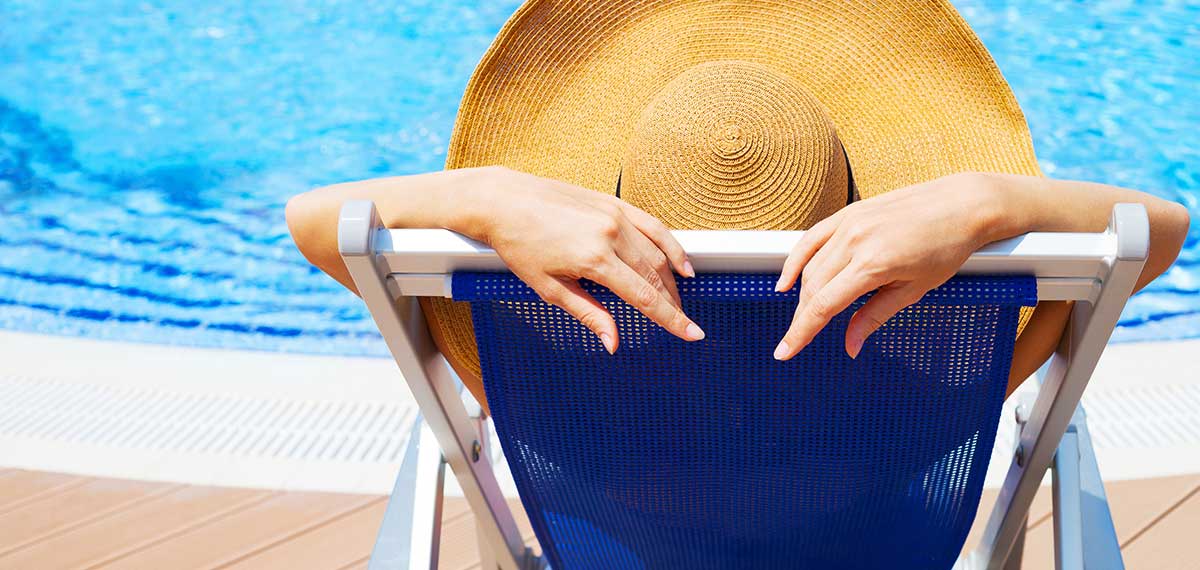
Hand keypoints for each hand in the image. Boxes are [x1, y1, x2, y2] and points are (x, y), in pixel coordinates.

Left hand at [468, 167, 703, 352]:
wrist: (503, 200)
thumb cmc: (519, 245)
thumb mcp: (549, 288)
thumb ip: (588, 313)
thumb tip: (613, 343)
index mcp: (594, 260)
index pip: (645, 296)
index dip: (672, 319)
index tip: (692, 333)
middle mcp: (610, 234)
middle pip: (656, 276)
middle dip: (673, 303)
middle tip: (684, 322)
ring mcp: (614, 215)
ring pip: (657, 253)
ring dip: (672, 279)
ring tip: (678, 300)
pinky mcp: (613, 203)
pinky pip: (652, 226)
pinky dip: (671, 245)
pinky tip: (681, 263)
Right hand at [773, 173, 1001, 359]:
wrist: (962, 204)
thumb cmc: (946, 248)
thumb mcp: (913, 290)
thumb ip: (874, 317)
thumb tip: (851, 346)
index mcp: (873, 264)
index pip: (823, 305)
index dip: (801, 332)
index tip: (785, 352)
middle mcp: (855, 241)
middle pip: (812, 288)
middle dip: (802, 317)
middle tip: (799, 339)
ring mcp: (849, 223)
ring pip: (811, 266)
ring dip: (803, 294)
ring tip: (805, 315)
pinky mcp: (849, 213)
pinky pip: (811, 239)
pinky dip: (796, 261)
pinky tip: (787, 280)